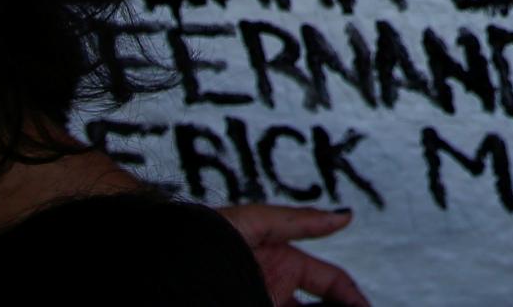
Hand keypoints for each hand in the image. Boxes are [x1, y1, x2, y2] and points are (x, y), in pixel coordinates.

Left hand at [216, 204, 371, 305]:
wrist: (161, 258)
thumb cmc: (202, 233)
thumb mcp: (256, 222)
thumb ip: (300, 221)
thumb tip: (344, 215)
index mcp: (285, 263)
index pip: (330, 282)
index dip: (351, 297)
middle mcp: (274, 289)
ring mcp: (256, 301)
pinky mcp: (240, 306)